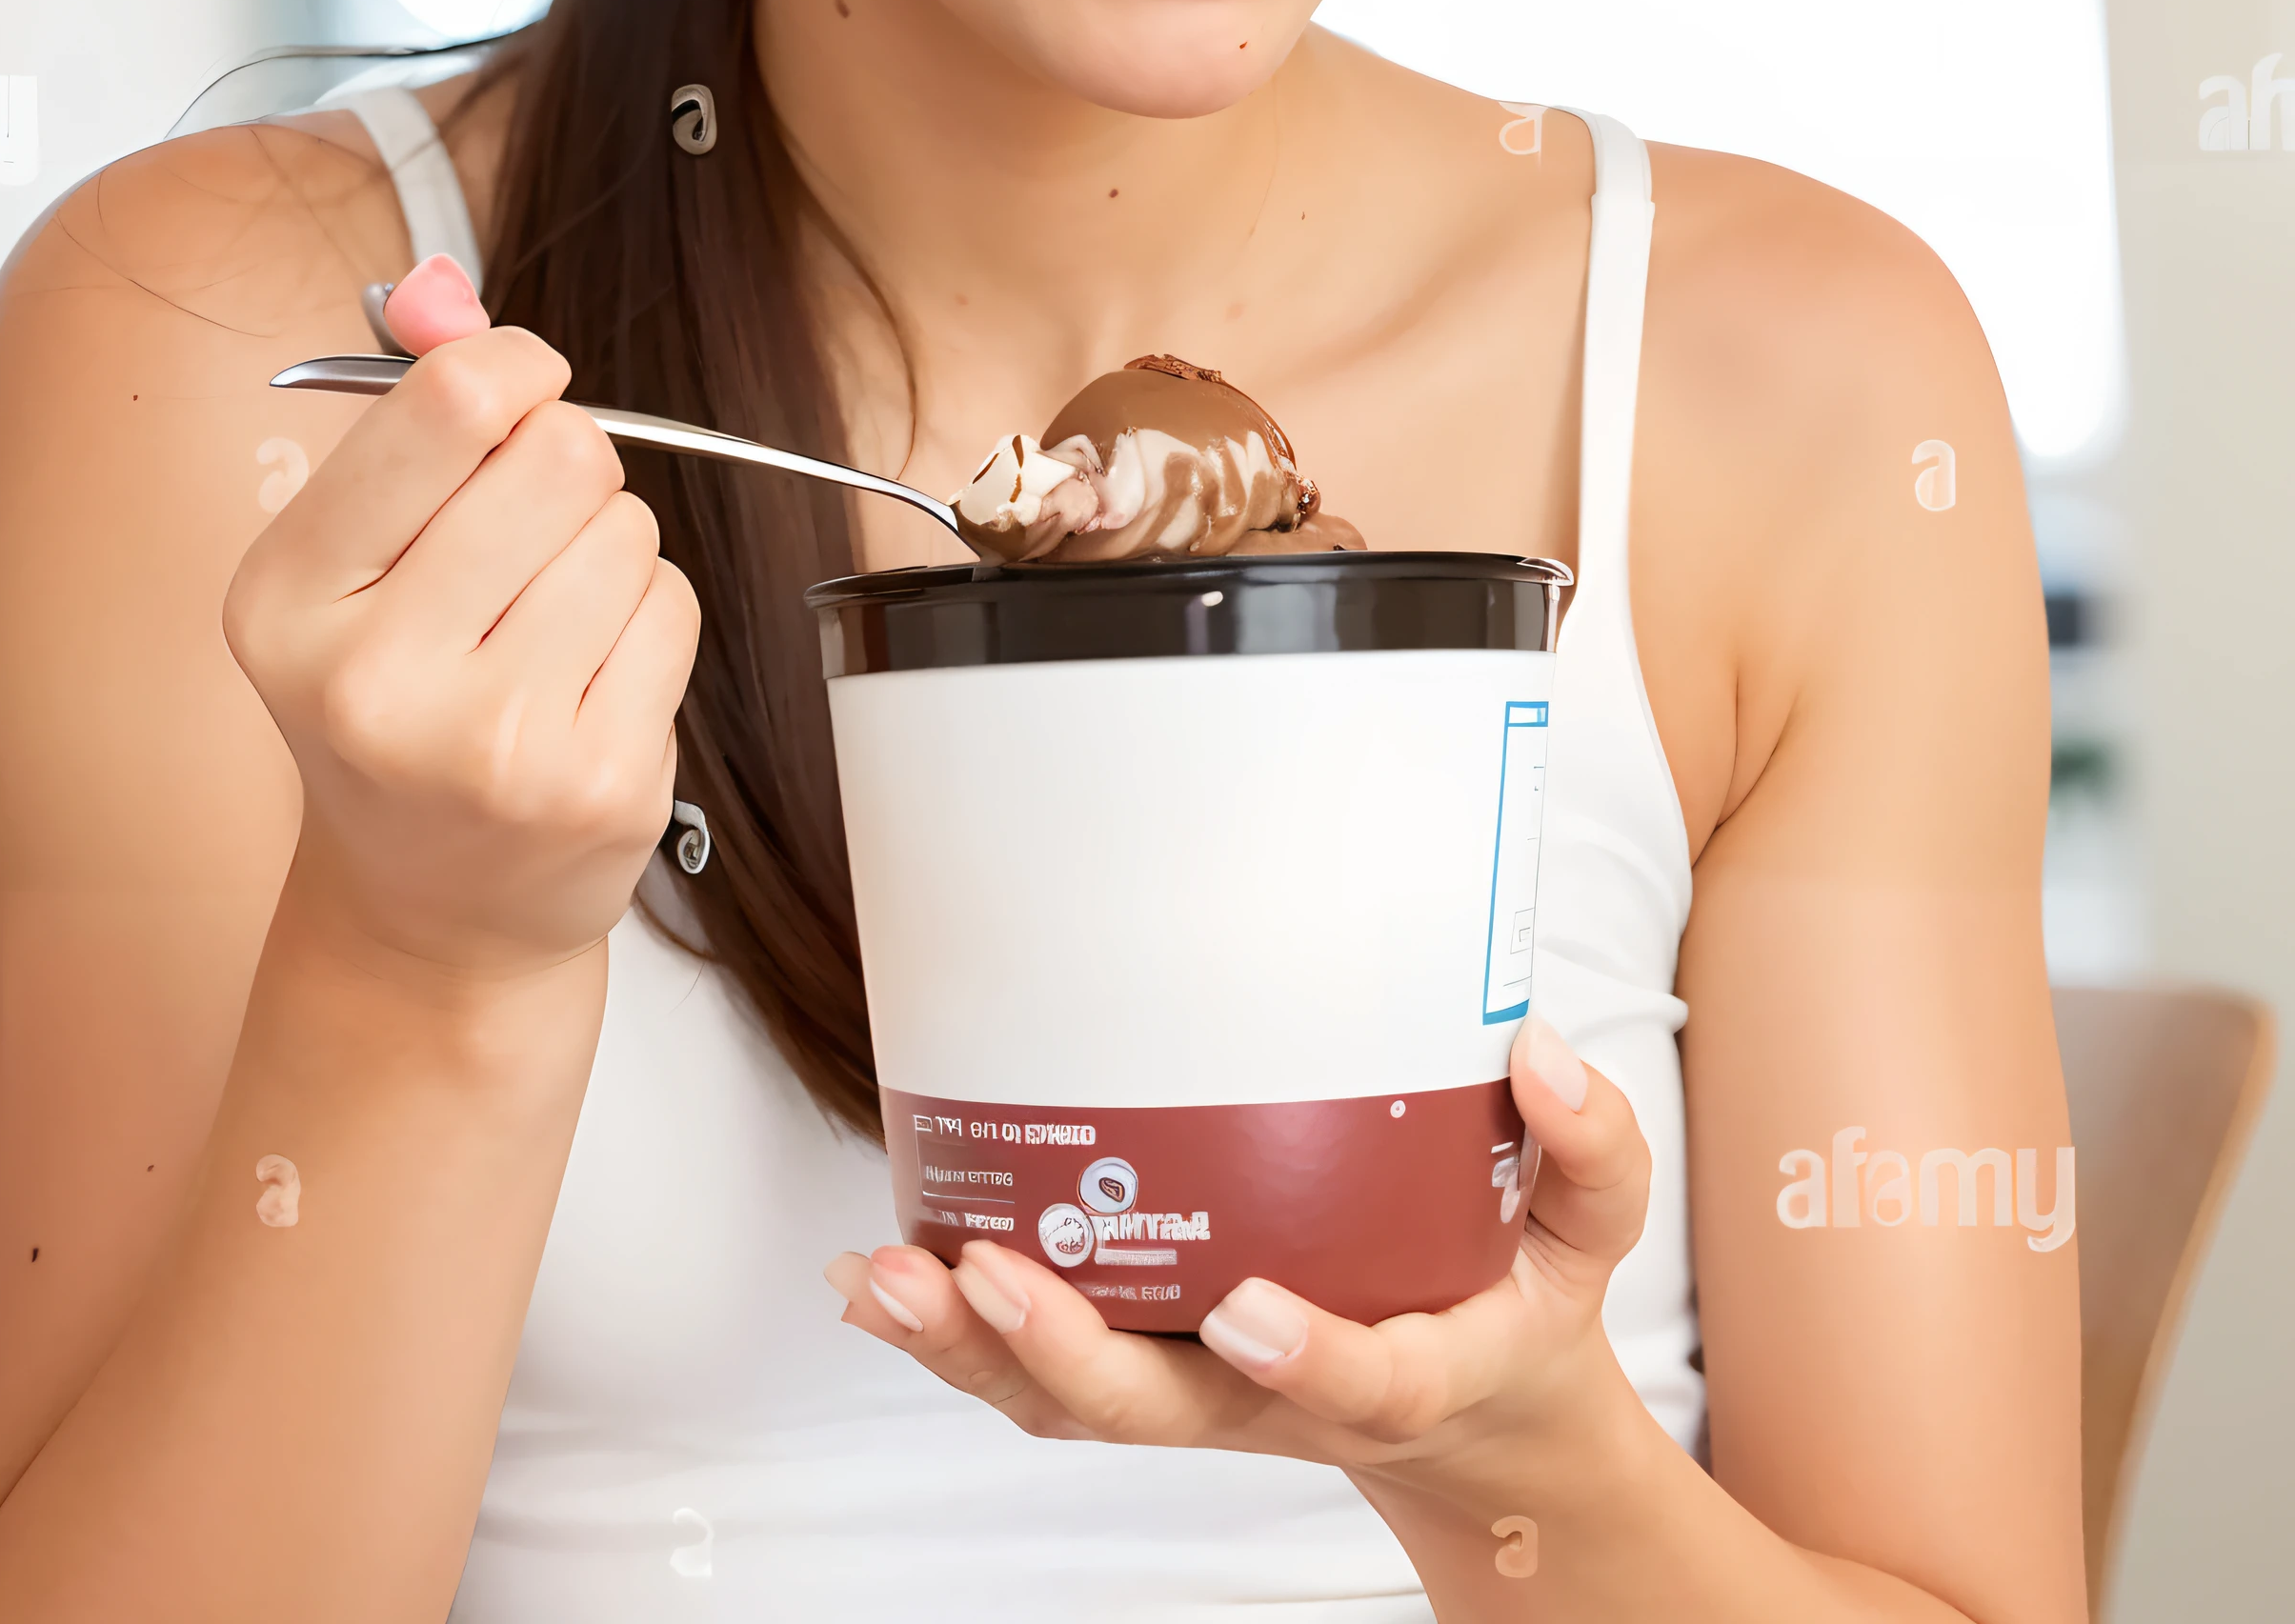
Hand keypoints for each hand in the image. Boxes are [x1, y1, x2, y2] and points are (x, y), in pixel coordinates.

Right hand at [224, 259, 699, 980]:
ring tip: (545, 628)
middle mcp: (372, 680)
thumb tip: (445, 287)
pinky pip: (673, 608)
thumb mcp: (359, 553)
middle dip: (568, 471)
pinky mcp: (596, 784)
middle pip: (563, 455)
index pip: (452, 403)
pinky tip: (585, 682)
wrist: (432, 907)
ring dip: (609, 554)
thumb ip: (410, 404)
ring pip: (630, 531)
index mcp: (287, 597)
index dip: (518, 369)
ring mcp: (491, 746)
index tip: (519, 391)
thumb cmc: (402, 698)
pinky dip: (648, 623)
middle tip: (525, 539)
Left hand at [824, 1018, 1648, 1525]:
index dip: (1306, 1355)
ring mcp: (1197, 1388)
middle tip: (984, 1277)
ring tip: (882, 1278)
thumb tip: (1540, 1053)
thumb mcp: (1589, 1231)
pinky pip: (1035, 1375)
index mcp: (1405, 1371)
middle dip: (1062, 1354)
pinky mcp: (1146, 1361)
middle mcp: (1276, 1393)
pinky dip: (952, 1334)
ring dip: (969, 1350)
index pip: (1361, 1386)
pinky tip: (875, 1275)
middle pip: (1158, 1411)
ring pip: (1069, 1404)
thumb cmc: (1514, 1293)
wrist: (1473, 1407)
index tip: (1249, 1305)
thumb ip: (1588, 1148)